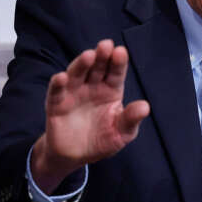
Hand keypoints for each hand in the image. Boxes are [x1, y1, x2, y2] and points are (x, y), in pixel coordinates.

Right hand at [30, 40, 149, 192]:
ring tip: (89, 56)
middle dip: (101, 56)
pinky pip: (56, 92)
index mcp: (111, 90)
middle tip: (106, 45)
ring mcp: (73, 93)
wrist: (76, 156)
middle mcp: (92, 87)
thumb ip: (131, 119)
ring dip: (81, 64)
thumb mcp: (122, 133)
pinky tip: (62, 77)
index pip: (115, 72)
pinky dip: (58, 84)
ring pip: (77, 74)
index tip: (121, 51)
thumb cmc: (103, 140)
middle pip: (97, 68)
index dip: (118, 62)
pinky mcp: (56, 104)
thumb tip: (145, 106)